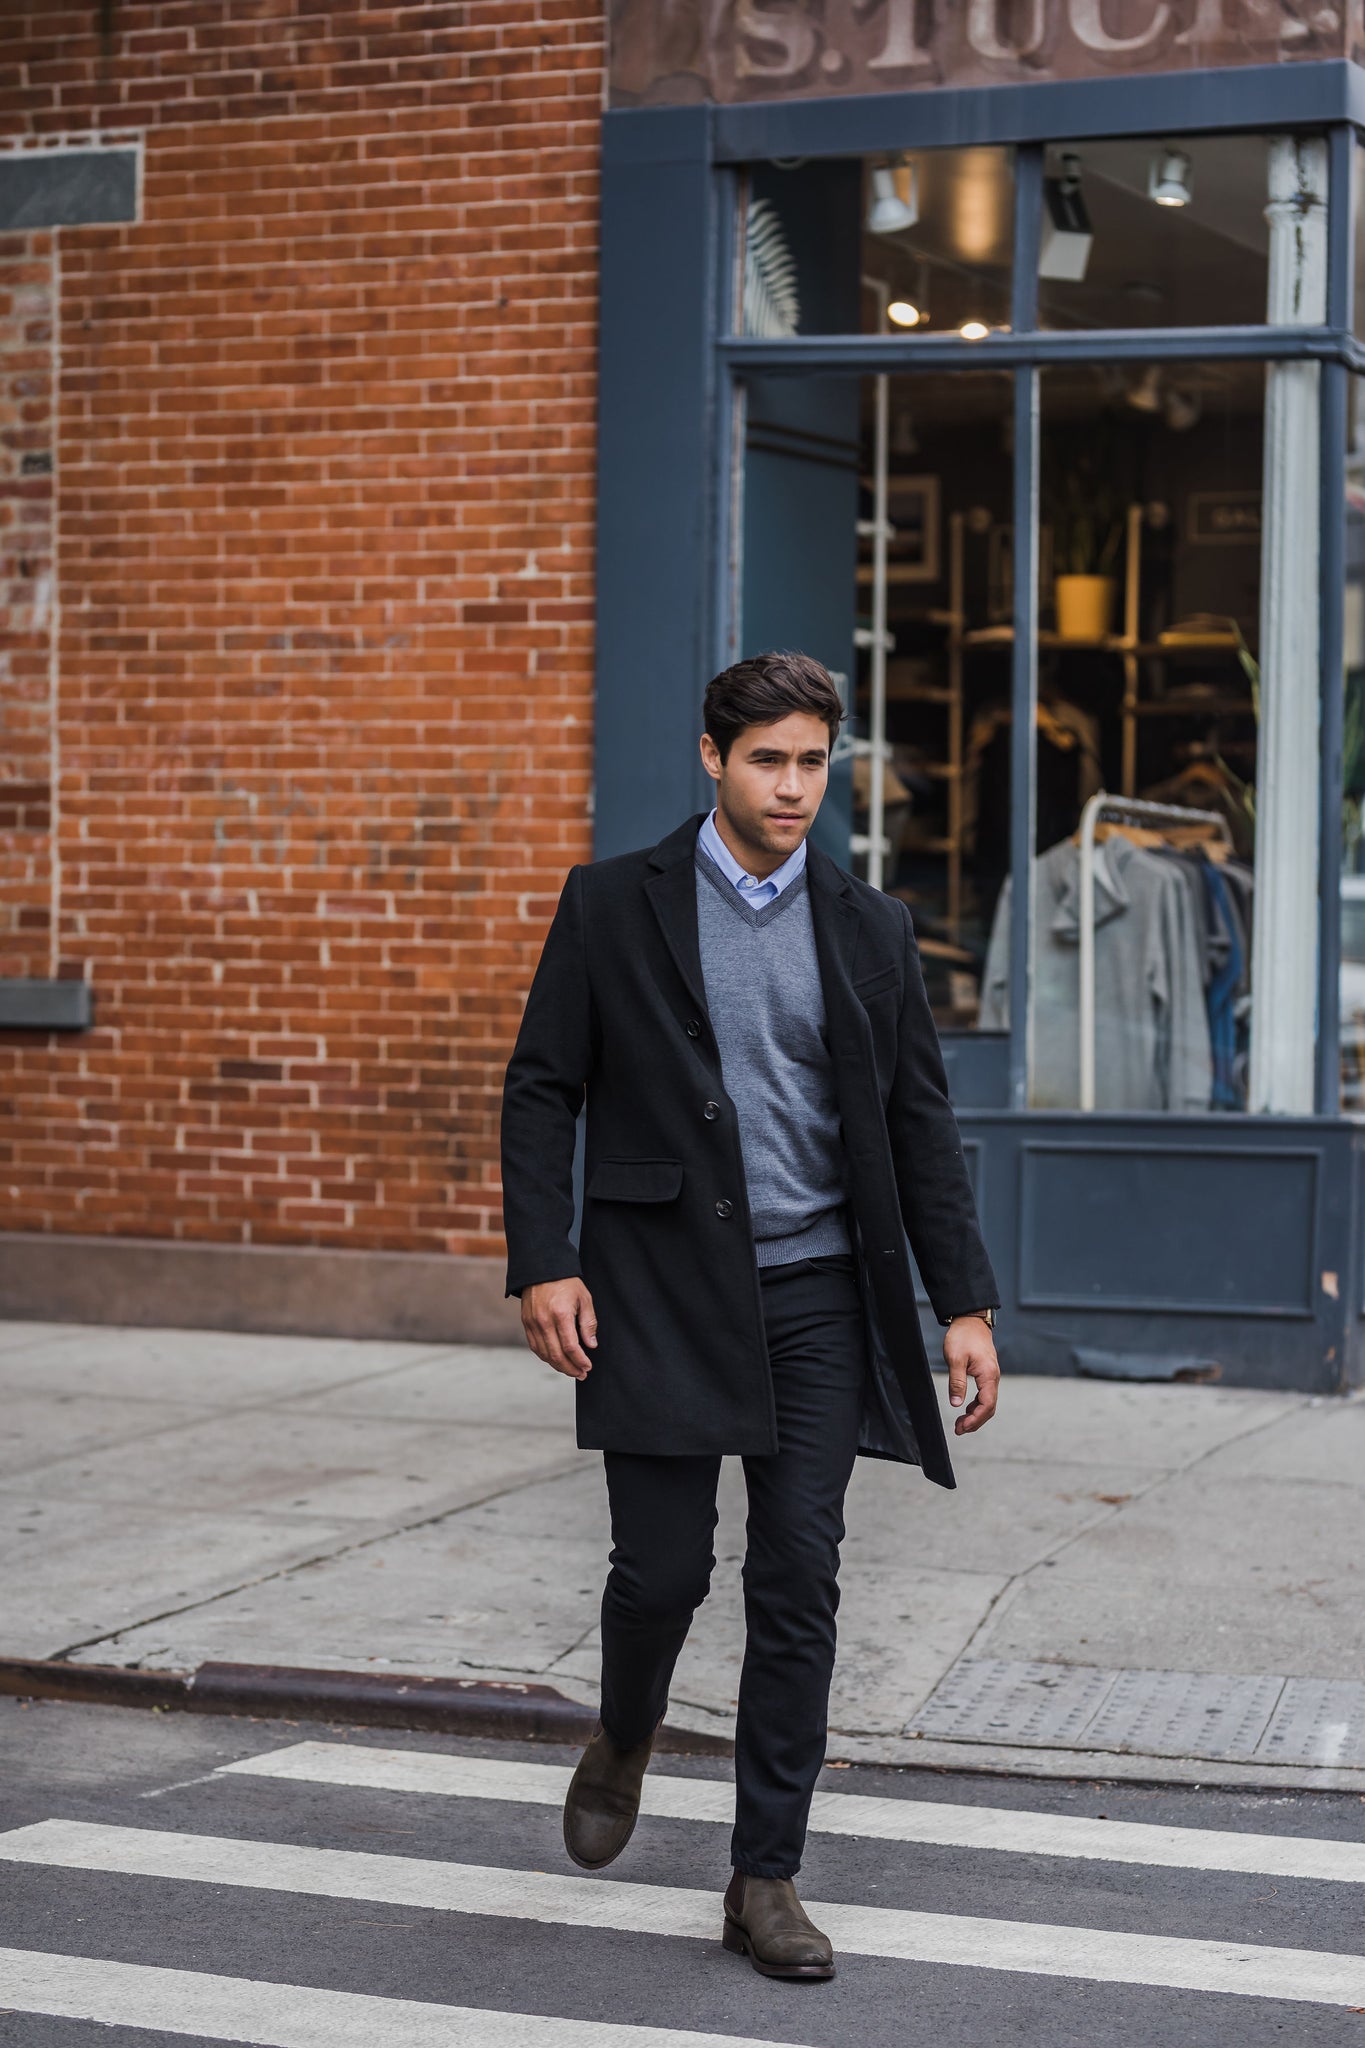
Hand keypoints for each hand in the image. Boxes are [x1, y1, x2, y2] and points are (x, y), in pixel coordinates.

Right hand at [521, 1277, 597, 1380]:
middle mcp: (544, 1321)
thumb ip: (588, 1323)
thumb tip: (591, 1345)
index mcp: (560, 1314)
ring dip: (558, 1366)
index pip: (570, 1347)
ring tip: (571, 1370)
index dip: (580, 1360)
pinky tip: (556, 1360)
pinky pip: (535, 1346)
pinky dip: (546, 1357)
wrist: (542, 1268)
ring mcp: (532, 1323)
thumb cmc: (566, 1282)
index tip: (588, 1367)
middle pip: (556, 1355)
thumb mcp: (584, 1298)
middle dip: (570, 1368)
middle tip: (581, 1374)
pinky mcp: (526, 1323)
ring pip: (544, 1354)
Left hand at [943, 1315, 999, 1436]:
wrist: (971, 1320)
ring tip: (960, 1424)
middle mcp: (993, 1378)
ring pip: (987, 1402)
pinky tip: (965, 1409)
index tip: (962, 1427)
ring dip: (975, 1415)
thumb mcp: (955, 1359)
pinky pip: (984, 1395)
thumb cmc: (963, 1336)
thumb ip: (957, 1382)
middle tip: (959, 1430)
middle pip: (989, 1407)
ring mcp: (991, 1376)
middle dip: (975, 1421)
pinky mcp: (986, 1374)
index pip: (987, 1404)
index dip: (975, 1419)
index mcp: (988, 1375)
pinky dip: (975, 1405)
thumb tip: (956, 1404)